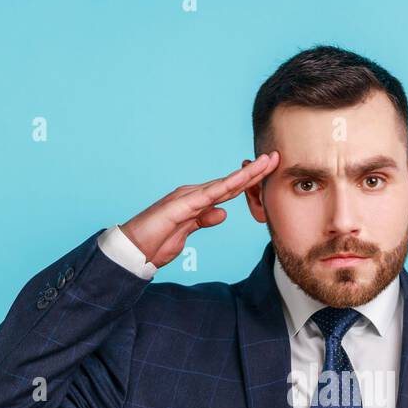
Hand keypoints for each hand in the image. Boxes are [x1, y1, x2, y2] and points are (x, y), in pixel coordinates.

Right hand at [117, 151, 279, 269]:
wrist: (132, 250)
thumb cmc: (155, 242)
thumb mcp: (187, 233)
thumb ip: (203, 221)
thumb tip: (222, 213)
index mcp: (197, 202)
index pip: (229, 190)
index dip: (251, 181)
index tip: (270, 172)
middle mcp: (193, 195)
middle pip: (230, 182)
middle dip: (254, 171)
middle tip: (275, 157)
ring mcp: (186, 198)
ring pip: (222, 184)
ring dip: (245, 174)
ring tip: (265, 163)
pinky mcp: (179, 206)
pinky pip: (206, 196)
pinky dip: (224, 187)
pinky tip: (239, 182)